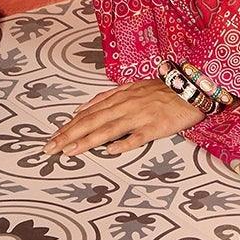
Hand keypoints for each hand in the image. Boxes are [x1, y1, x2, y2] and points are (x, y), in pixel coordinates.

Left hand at [42, 78, 205, 157]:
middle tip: (49, 149)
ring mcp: (140, 116)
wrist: (190, 89)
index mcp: (119, 97)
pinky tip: (111, 152)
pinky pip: (138, 136)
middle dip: (68, 135)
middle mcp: (125, 105)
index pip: (88, 114)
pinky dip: (124, 144)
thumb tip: (81, 109)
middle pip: (93, 122)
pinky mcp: (156, 127)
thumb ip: (106, 97)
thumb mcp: (130, 87)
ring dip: (88, 141)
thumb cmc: (160, 90)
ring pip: (109, 130)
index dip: (68, 126)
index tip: (51, 139)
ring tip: (69, 151)